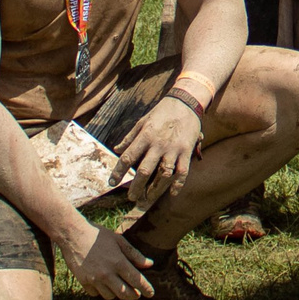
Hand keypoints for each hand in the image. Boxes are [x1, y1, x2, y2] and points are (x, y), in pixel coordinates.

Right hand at [66, 224, 154, 299]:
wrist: (73, 235)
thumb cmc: (97, 236)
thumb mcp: (119, 240)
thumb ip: (134, 254)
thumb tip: (149, 264)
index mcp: (118, 262)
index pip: (137, 280)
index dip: (146, 288)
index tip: (151, 293)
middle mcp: (107, 274)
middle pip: (125, 294)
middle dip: (134, 295)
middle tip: (137, 293)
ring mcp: (94, 279)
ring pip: (110, 296)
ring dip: (117, 293)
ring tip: (119, 285)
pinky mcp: (83, 282)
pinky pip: (96, 293)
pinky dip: (101, 291)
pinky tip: (103, 283)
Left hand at [110, 94, 203, 211]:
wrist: (186, 101)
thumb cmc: (161, 111)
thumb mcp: (142, 121)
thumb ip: (129, 137)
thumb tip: (116, 150)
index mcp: (145, 136)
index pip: (128, 157)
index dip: (118, 171)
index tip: (112, 182)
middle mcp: (159, 144)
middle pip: (145, 171)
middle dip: (136, 187)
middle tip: (131, 198)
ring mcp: (174, 149)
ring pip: (164, 174)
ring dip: (155, 189)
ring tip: (148, 198)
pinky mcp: (187, 151)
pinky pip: (183, 172)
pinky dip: (178, 185)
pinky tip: (171, 194)